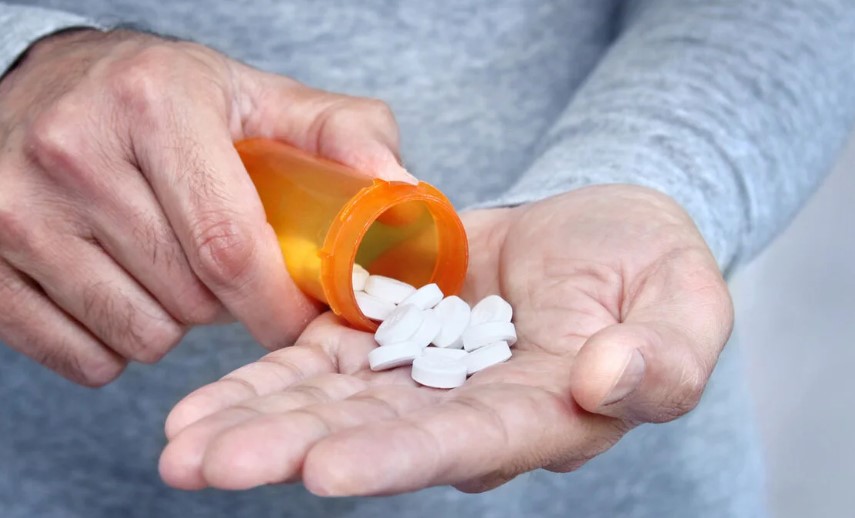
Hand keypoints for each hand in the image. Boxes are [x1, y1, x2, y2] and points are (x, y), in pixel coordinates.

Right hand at [0, 29, 410, 385]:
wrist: (47, 87)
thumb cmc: (165, 98)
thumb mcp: (257, 97)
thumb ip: (342, 134)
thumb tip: (402, 190)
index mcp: (156, 105)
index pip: (231, 246)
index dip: (278, 304)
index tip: (304, 320)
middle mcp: (71, 151)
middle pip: (189, 298)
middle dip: (228, 304)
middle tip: (223, 264)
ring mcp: (13, 211)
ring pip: (138, 335)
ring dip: (175, 322)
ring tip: (169, 267)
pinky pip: (80, 357)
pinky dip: (117, 343)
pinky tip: (122, 288)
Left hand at [158, 185, 732, 494]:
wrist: (599, 234)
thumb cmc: (650, 266)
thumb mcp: (685, 299)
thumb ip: (665, 356)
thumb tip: (608, 378)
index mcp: (541, 415)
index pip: (464, 444)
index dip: (397, 458)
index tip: (325, 470)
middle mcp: (469, 412)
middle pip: (373, 439)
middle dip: (290, 451)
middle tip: (205, 466)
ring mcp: (422, 377)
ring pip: (331, 407)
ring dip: (256, 422)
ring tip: (179, 445)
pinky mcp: (390, 335)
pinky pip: (321, 361)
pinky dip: (264, 377)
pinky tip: (203, 401)